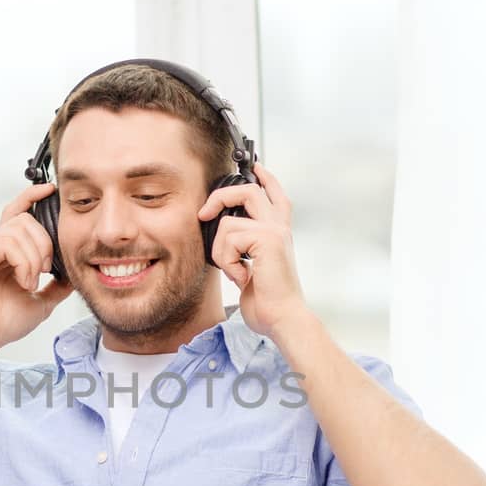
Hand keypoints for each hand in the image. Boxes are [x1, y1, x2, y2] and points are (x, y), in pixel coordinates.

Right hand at [0, 182, 73, 358]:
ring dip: (35, 258)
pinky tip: (23, 282)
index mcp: (4, 251)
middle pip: (27, 220)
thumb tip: (74, 274)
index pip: (18, 213)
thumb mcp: (40, 301)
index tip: (51, 190)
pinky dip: (24, 263)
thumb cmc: (2, 323)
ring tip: (31, 282)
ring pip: (21, 229)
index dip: (32, 196)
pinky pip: (9, 243)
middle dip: (45, 243)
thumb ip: (56, 285)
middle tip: (46, 270)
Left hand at [198, 162, 308, 336]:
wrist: (282, 318)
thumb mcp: (254, 269)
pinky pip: (228, 239)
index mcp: (279, 233)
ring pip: (228, 222)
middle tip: (204, 213)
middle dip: (220, 197)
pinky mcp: (267, 239)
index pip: (275, 195)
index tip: (255, 166)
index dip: (266, 178)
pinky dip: (227, 262)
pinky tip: (243, 277)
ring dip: (220, 252)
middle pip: (249, 190)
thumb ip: (244, 249)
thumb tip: (224, 236)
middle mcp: (280, 227)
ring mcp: (274, 231)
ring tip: (236, 272)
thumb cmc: (268, 301)